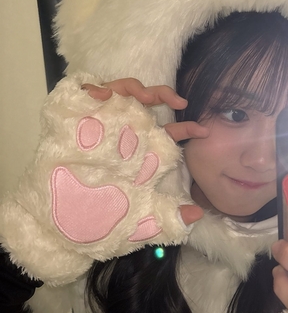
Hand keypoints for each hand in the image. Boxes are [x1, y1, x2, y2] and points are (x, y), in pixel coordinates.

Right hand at [83, 78, 208, 225]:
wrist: (60, 225)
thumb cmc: (100, 219)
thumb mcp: (141, 221)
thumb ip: (169, 218)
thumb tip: (196, 215)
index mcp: (143, 150)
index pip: (170, 132)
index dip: (188, 128)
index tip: (203, 131)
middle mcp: (125, 132)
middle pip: (148, 102)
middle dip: (164, 95)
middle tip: (177, 102)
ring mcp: (101, 123)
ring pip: (121, 91)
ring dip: (134, 88)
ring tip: (142, 97)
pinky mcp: (75, 118)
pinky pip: (84, 93)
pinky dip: (93, 87)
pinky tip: (100, 95)